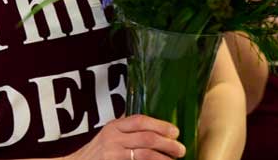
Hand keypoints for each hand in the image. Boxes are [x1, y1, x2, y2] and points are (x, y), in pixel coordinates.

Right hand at [66, 115, 184, 159]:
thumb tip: (155, 126)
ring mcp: (113, 155)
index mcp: (114, 126)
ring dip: (164, 158)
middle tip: (181, 149)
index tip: (175, 131)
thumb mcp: (109, 135)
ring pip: (145, 155)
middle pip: (147, 138)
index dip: (160, 125)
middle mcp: (113, 139)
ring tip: (174, 159)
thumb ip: (126, 130)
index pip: (140, 121)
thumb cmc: (96, 153)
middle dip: (168, 144)